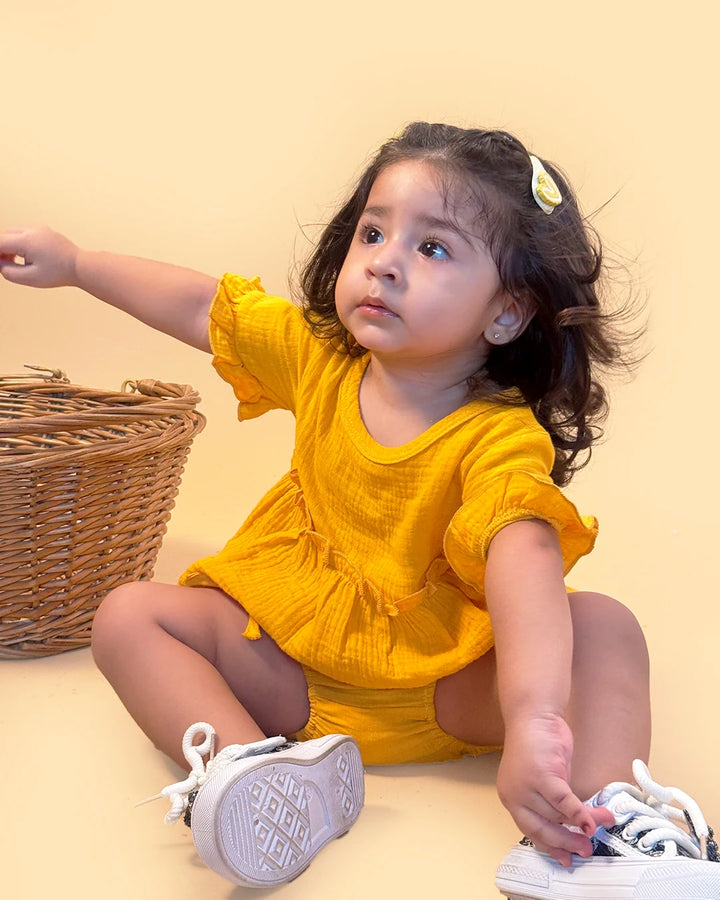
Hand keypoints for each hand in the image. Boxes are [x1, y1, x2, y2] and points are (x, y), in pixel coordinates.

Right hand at [0, 226, 78, 288]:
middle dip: (1, 249)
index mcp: (26, 240)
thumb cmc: (60, 272)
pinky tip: (27, 256)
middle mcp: (32, 230)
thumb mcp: (30, 278)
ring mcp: (40, 228)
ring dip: (10, 245)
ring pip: (14, 232)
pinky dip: (21, 242)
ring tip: (16, 262)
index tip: (1, 264)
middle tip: (5, 264)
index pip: (0, 243)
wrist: (80, 266)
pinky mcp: (45, 231)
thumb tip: (0, 264)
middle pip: (5, 235)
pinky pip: (26, 233)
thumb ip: (9, 272)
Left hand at [497, 712, 614, 866]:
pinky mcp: (541, 775)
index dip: (551, 847)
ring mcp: (526, 786)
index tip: (567, 859)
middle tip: (586, 850)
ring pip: (558, 816)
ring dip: (584, 823)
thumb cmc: (537, 745)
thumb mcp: (539, 781)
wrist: (533, 716)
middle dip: (567, 842)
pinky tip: (592, 820)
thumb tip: (573, 826)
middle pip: (543, 829)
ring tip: (603, 822)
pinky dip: (579, 813)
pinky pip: (563, 802)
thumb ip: (550, 803)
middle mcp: (515, 795)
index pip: (531, 831)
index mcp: (512, 799)